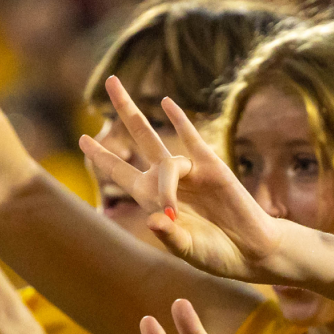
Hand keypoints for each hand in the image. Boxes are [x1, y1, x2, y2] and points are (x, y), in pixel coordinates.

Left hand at [78, 76, 299, 284]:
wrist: (251, 251)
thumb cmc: (216, 254)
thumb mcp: (188, 250)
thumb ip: (171, 236)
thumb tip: (156, 219)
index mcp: (152, 200)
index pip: (121, 172)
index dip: (102, 156)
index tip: (81, 138)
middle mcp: (168, 180)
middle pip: (140, 138)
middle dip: (125, 109)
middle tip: (111, 79)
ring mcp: (190, 171)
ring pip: (166, 160)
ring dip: (166, 185)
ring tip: (172, 214)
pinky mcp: (212, 167)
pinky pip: (192, 139)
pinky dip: (179, 120)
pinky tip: (166, 103)